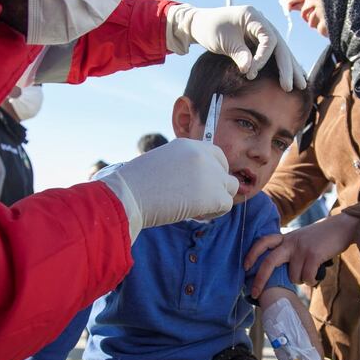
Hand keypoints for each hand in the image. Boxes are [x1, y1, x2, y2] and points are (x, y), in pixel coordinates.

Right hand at [99, 138, 238, 231]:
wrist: (128, 196)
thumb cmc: (134, 185)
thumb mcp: (160, 165)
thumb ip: (180, 168)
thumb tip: (190, 184)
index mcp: (187, 145)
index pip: (215, 154)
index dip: (213, 170)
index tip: (202, 184)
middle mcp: (202, 155)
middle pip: (225, 170)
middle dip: (216, 184)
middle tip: (199, 199)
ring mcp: (211, 174)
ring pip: (230, 187)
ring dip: (218, 198)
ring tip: (197, 208)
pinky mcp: (215, 194)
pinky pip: (226, 205)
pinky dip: (214, 212)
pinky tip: (196, 214)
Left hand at [167, 4, 306, 90]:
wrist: (201, 24)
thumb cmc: (210, 29)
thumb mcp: (223, 41)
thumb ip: (238, 54)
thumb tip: (250, 70)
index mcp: (253, 17)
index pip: (269, 38)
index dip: (264, 57)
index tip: (252, 72)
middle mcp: (262, 23)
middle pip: (280, 45)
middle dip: (286, 67)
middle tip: (289, 86)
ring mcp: (262, 32)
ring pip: (281, 51)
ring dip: (290, 68)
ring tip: (301, 85)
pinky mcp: (259, 41)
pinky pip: (274, 54)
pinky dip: (282, 66)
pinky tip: (293, 77)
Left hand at [244, 213, 357, 298]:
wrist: (342, 227)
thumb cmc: (321, 238)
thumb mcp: (300, 239)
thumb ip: (289, 251)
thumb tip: (279, 273)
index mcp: (286, 238)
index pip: (263, 242)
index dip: (252, 254)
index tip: (245, 266)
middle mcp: (291, 242)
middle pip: (269, 262)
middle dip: (260, 279)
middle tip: (254, 293)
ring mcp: (302, 249)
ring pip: (293, 277)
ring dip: (300, 280)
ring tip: (309, 273)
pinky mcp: (314, 255)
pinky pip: (307, 278)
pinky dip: (311, 281)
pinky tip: (315, 276)